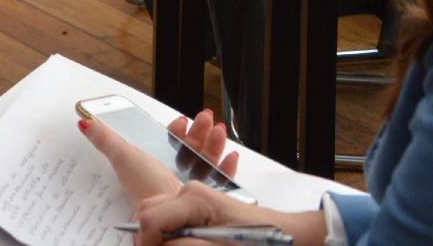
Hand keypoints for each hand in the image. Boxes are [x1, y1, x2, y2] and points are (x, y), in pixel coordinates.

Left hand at [78, 110, 237, 205]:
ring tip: (218, 129)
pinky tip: (231, 156)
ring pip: (206, 159)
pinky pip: (222, 179)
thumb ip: (105, 139)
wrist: (165, 215)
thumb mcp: (123, 156)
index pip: (170, 140)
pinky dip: (227, 166)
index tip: (184, 118)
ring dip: (213, 142)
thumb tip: (84, 123)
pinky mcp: (206, 197)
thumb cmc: (144, 187)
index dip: (178, 128)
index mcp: (157, 161)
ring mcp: (191, 184)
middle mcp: (174, 172)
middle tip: (206, 117)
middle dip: (199, 130)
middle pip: (191, 147)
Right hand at [120, 183, 318, 245]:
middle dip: (148, 239)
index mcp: (193, 198)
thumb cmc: (260, 242)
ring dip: (158, 237)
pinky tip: (181, 245)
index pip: (150, 217)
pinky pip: (169, 220)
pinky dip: (169, 236)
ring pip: (155, 215)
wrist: (286, 236)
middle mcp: (187, 191)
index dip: (146, 243)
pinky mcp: (195, 207)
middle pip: (147, 212)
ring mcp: (190, 197)